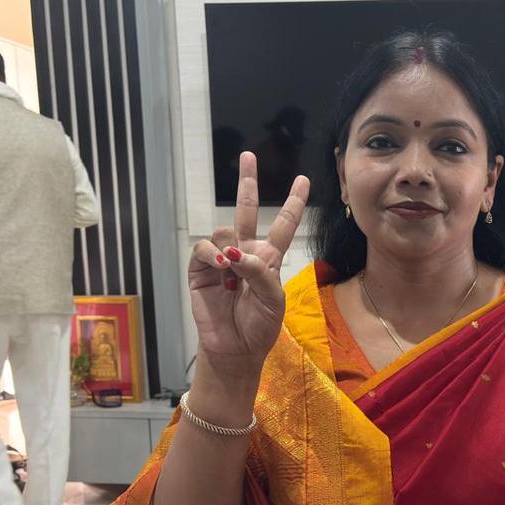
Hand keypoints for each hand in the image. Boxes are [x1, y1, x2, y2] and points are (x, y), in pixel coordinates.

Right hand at [188, 151, 308, 368]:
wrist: (236, 349)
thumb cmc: (259, 326)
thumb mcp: (272, 300)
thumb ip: (261, 273)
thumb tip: (238, 253)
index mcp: (269, 259)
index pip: (282, 225)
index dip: (292, 203)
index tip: (303, 180)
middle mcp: (245, 253)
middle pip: (246, 211)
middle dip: (247, 183)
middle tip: (249, 156)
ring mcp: (222, 261)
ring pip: (224, 231)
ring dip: (230, 245)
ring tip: (233, 270)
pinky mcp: (200, 270)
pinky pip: (205, 250)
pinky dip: (213, 254)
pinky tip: (222, 267)